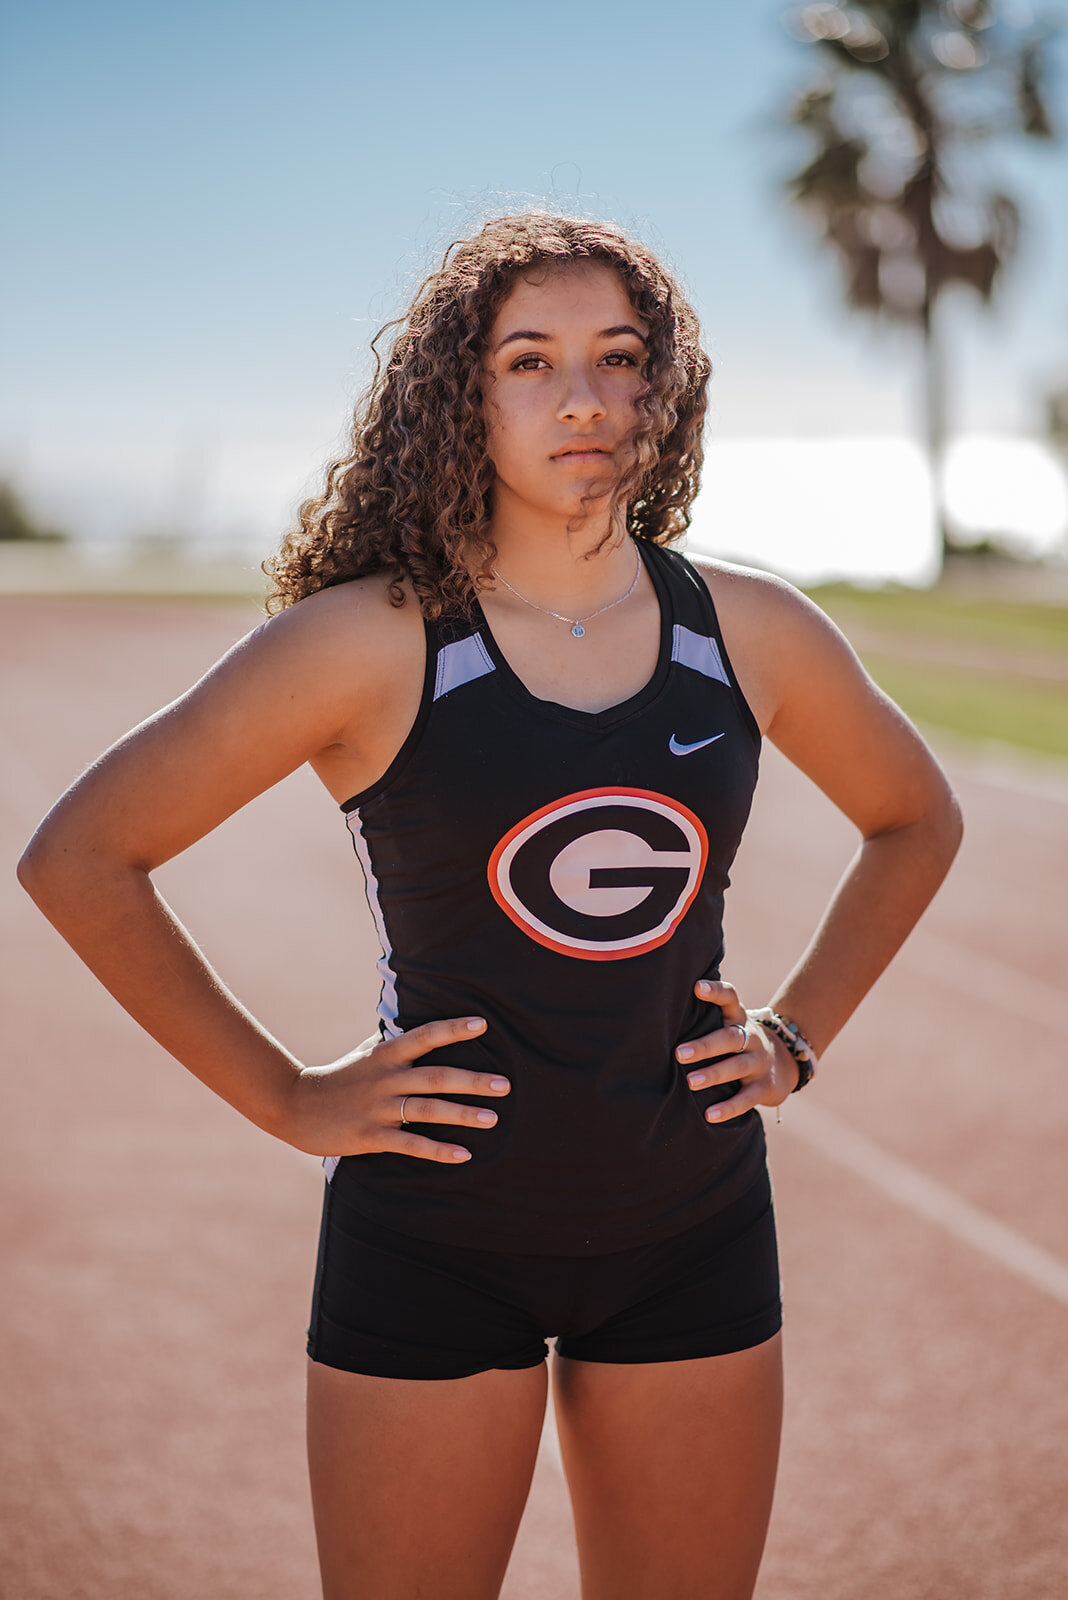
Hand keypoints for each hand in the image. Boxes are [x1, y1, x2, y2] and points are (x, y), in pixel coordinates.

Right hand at [279, 1016, 509, 1162]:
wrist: (294, 1105)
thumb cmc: (338, 1078)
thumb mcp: (365, 1054)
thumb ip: (392, 1041)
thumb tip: (415, 1023)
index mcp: (386, 1055)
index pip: (425, 1036)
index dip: (453, 1029)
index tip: (482, 1024)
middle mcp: (386, 1079)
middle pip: (436, 1077)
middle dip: (472, 1081)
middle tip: (505, 1084)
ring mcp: (378, 1108)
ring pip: (428, 1111)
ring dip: (463, 1115)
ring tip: (493, 1119)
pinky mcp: (370, 1136)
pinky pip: (410, 1144)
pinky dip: (437, 1150)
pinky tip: (462, 1155)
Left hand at [676, 979, 798, 1122]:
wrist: (785, 1064)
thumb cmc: (739, 1042)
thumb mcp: (729, 1025)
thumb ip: (705, 1017)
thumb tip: (658, 1013)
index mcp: (738, 1018)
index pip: (730, 998)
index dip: (716, 991)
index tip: (697, 987)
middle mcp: (751, 1037)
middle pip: (730, 1037)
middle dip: (705, 1045)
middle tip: (679, 1053)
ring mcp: (759, 1062)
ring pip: (738, 1067)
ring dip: (714, 1074)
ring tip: (691, 1082)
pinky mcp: (764, 1088)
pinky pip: (747, 1098)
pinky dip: (729, 1108)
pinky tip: (710, 1115)